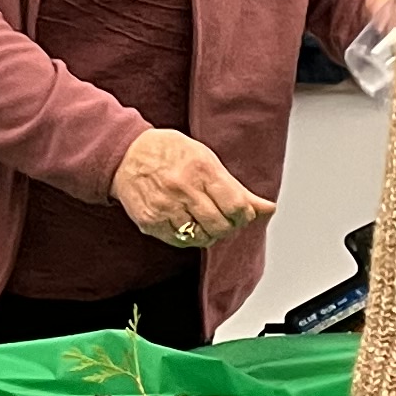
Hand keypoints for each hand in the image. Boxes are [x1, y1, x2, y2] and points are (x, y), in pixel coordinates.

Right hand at [111, 125, 275, 248]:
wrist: (127, 154)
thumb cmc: (172, 154)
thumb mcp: (208, 161)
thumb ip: (238, 189)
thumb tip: (268, 209)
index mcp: (202, 169)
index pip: (236, 207)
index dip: (243, 216)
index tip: (240, 213)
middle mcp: (182, 189)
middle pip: (221, 226)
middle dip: (227, 227)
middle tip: (222, 218)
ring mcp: (164, 207)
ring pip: (201, 238)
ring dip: (207, 233)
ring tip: (201, 218)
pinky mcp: (150, 221)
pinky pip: (179, 241)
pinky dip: (187, 236)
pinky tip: (184, 220)